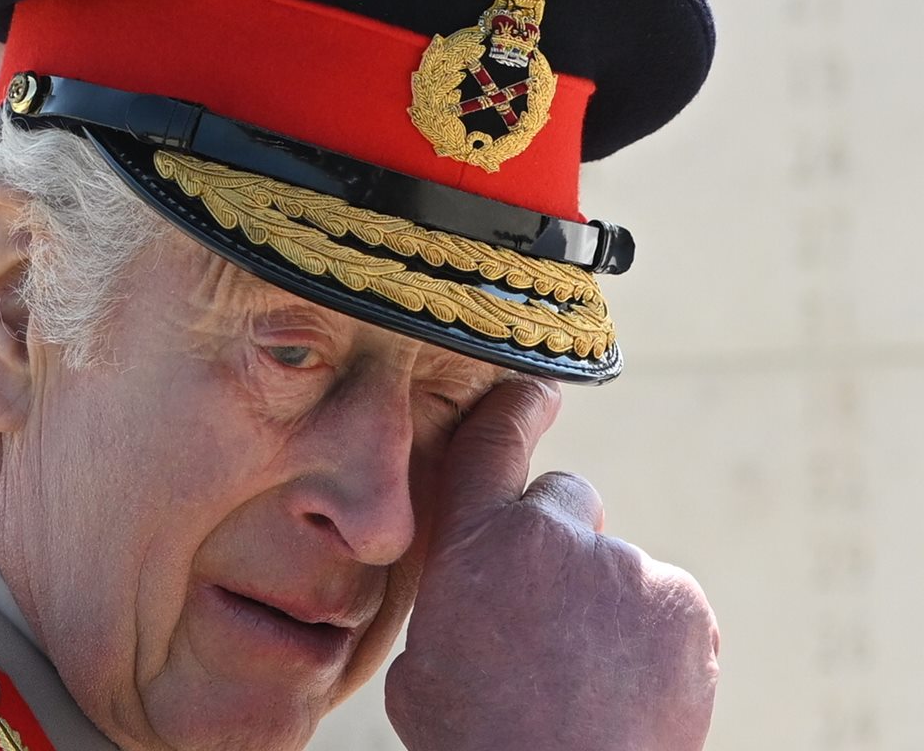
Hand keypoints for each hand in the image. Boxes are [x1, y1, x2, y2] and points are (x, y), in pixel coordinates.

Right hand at [385, 377, 718, 750]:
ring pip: (616, 564)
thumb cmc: (475, 742)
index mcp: (478, 544)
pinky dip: (651, 634)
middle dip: (557, 543)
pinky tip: (627, 685)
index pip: (491, 446)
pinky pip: (663, 601)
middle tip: (549, 615)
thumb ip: (452, 603)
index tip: (533, 390)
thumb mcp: (422, 667)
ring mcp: (629, 568)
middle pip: (566, 502)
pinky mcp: (683, 606)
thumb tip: (475, 597)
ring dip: (604, 600)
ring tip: (588, 674)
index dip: (511, 411)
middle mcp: (558, 537)